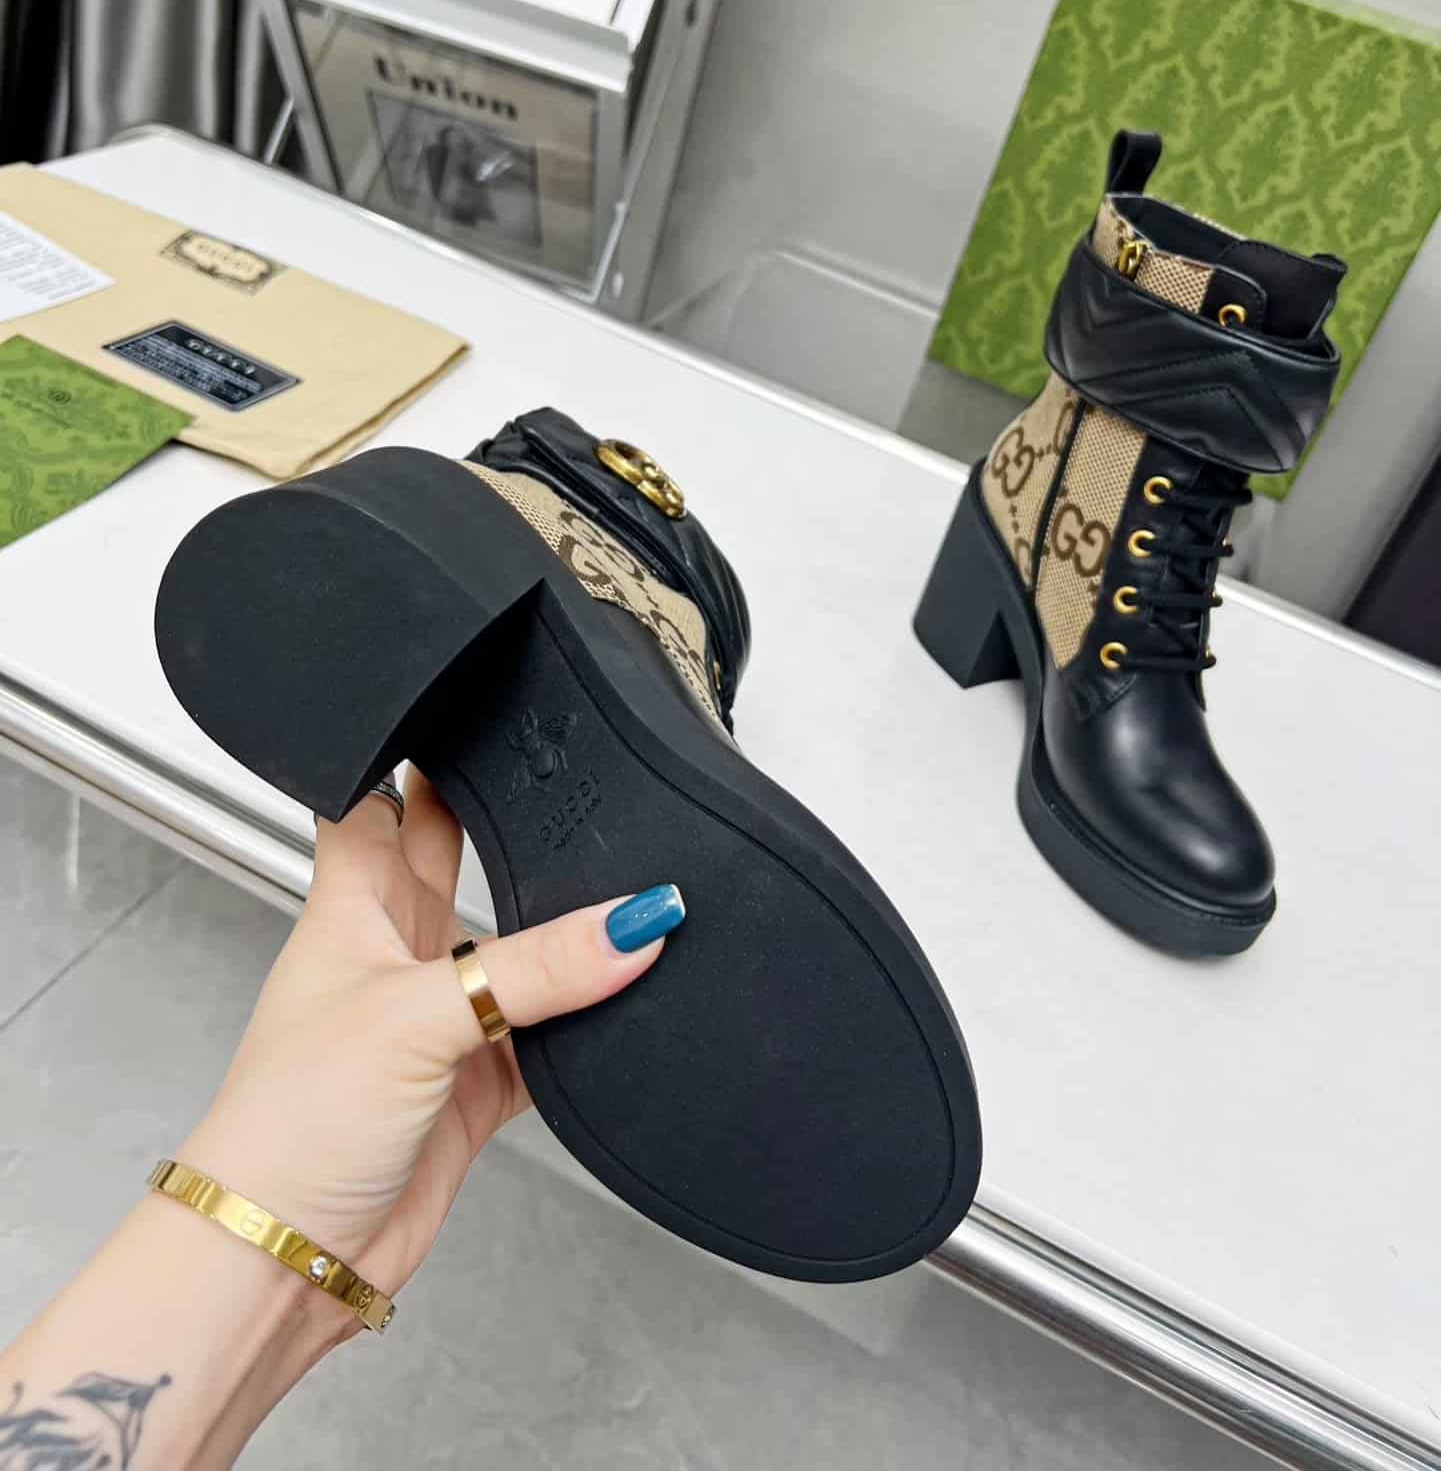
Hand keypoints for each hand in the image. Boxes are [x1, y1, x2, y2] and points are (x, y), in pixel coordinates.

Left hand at [179, 769, 675, 1323]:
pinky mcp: (471, 1088)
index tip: (471, 708)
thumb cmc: (288, 1123)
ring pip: (510, 947)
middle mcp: (391, 953)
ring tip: (621, 883)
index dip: (412, 756)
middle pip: (450, 858)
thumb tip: (636, 921)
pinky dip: (582, 1023)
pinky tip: (622, 1002)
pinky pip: (543, 1035)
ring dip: (558, 929)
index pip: (375, 800)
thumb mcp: (417, 1015)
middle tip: (563, 777)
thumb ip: (535, 966)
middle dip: (501, 821)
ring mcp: (434, 1020)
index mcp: (349, 907)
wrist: (284, 1257)